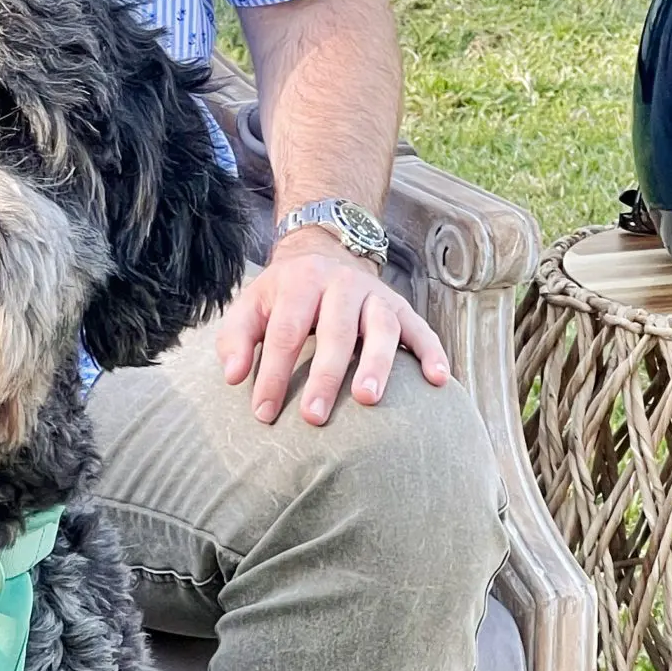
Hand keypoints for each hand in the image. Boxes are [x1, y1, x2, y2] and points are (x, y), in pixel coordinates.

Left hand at [217, 229, 450, 425]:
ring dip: (377, 363)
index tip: (264, 413)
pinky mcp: (401, 306)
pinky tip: (438, 380)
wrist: (323, 253)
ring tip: (369, 399)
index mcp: (300, 283)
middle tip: (314, 417)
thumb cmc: (284, 294)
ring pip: (381, 327)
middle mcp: (341, 284)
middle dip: (325, 376)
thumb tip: (233, 377)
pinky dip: (431, 352)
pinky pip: (420, 329)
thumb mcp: (251, 304)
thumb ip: (236, 338)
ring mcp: (375, 295)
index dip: (273, 373)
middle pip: (335, 332)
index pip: (285, 332)